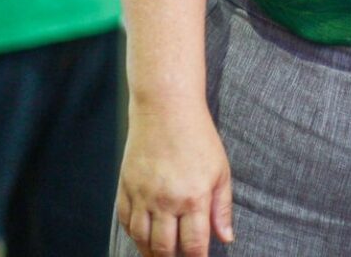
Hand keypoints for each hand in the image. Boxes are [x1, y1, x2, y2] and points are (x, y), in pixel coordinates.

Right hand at [116, 101, 234, 256]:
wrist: (165, 109)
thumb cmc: (198, 137)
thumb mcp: (220, 171)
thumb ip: (222, 208)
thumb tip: (226, 238)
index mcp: (194, 198)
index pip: (194, 245)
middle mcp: (165, 201)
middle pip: (163, 249)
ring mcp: (142, 195)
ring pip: (141, 239)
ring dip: (150, 252)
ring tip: (159, 255)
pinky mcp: (125, 186)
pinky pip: (125, 221)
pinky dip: (133, 234)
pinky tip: (142, 236)